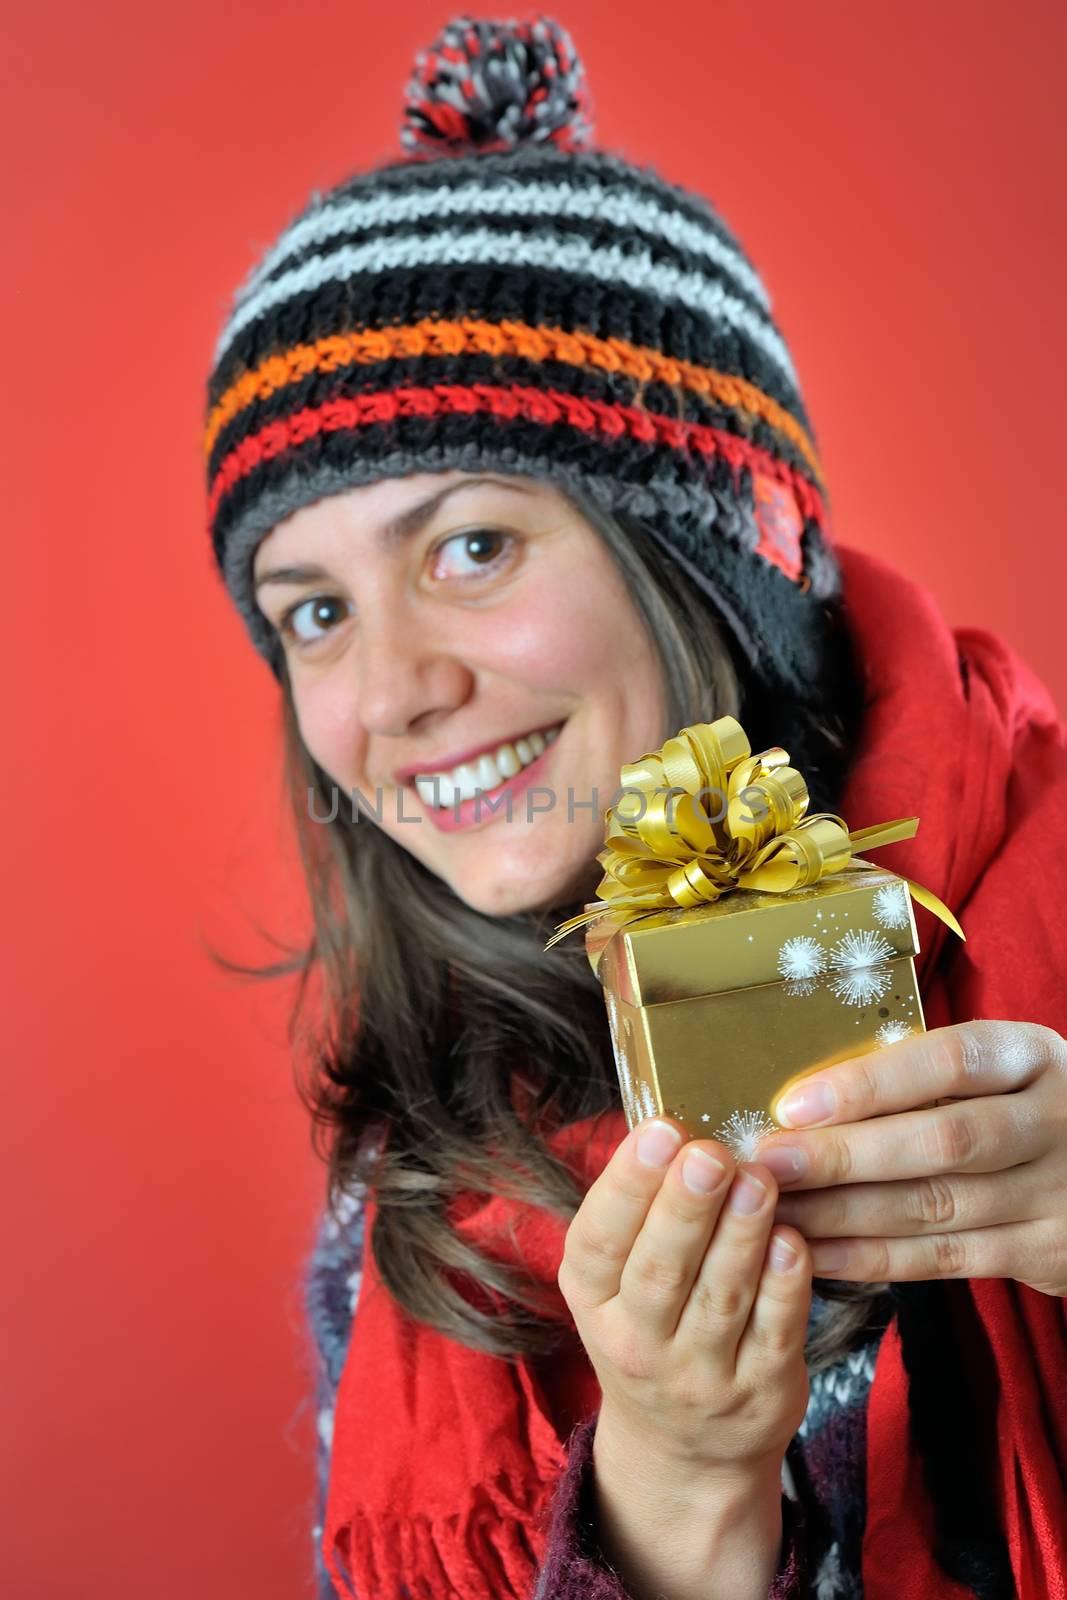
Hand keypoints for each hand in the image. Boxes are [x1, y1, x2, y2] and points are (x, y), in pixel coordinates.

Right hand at [557, 1114, 812, 1477]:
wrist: (685, 1451)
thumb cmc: (652, 1330)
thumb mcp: (617, 1285)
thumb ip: (638, 1215)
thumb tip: (670, 1123)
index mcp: (593, 1302)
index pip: (599, 1241)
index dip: (627, 1185)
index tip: (659, 1130)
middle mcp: (638, 1343)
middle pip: (662, 1269)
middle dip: (686, 1206)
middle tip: (711, 1152)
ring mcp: (700, 1375)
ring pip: (721, 1296)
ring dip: (741, 1233)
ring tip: (759, 1177)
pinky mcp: (761, 1392)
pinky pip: (774, 1332)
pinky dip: (784, 1284)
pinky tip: (793, 1237)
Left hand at [754, 1020, 1066, 1297]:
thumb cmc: (1022, 1107)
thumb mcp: (1000, 1071)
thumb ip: (926, 1076)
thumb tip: (806, 1097)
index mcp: (1031, 1056)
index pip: (947, 1061)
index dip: (868, 1084)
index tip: (794, 1104)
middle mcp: (1054, 1120)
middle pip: (941, 1141)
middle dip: (844, 1155)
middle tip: (769, 1164)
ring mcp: (1057, 1191)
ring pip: (937, 1206)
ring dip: (845, 1213)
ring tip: (777, 1212)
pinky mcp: (1047, 1253)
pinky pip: (947, 1259)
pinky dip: (875, 1259)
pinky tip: (819, 1255)